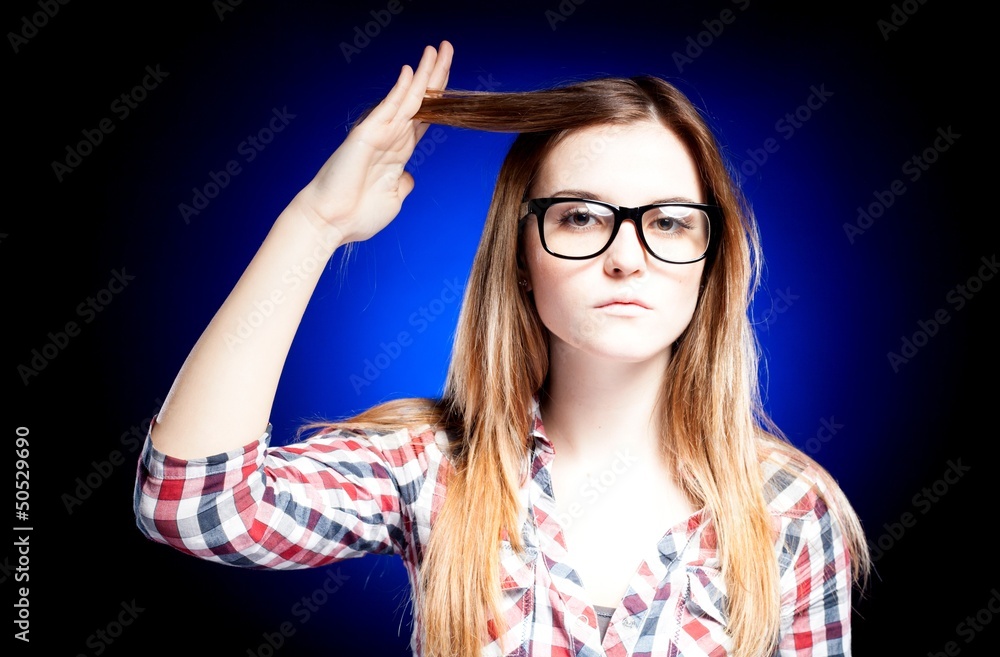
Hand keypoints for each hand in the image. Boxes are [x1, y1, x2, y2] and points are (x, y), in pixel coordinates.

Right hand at [293, 40, 452, 244]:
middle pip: (421, 101)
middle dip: (436, 74)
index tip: (452, 79)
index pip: (425, 117)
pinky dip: (400, 90)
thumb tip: (409, 177)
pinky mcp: (367, 135)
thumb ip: (403, 184)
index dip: (440, 97)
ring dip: (424, 74)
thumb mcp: (392, 199)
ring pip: (409, 98)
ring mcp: (380, 134)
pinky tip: (411, 71)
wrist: (332, 223)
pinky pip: (388, 109)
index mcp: (399, 153)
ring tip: (438, 49)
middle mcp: (391, 138)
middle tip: (448, 47)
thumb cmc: (357, 215)